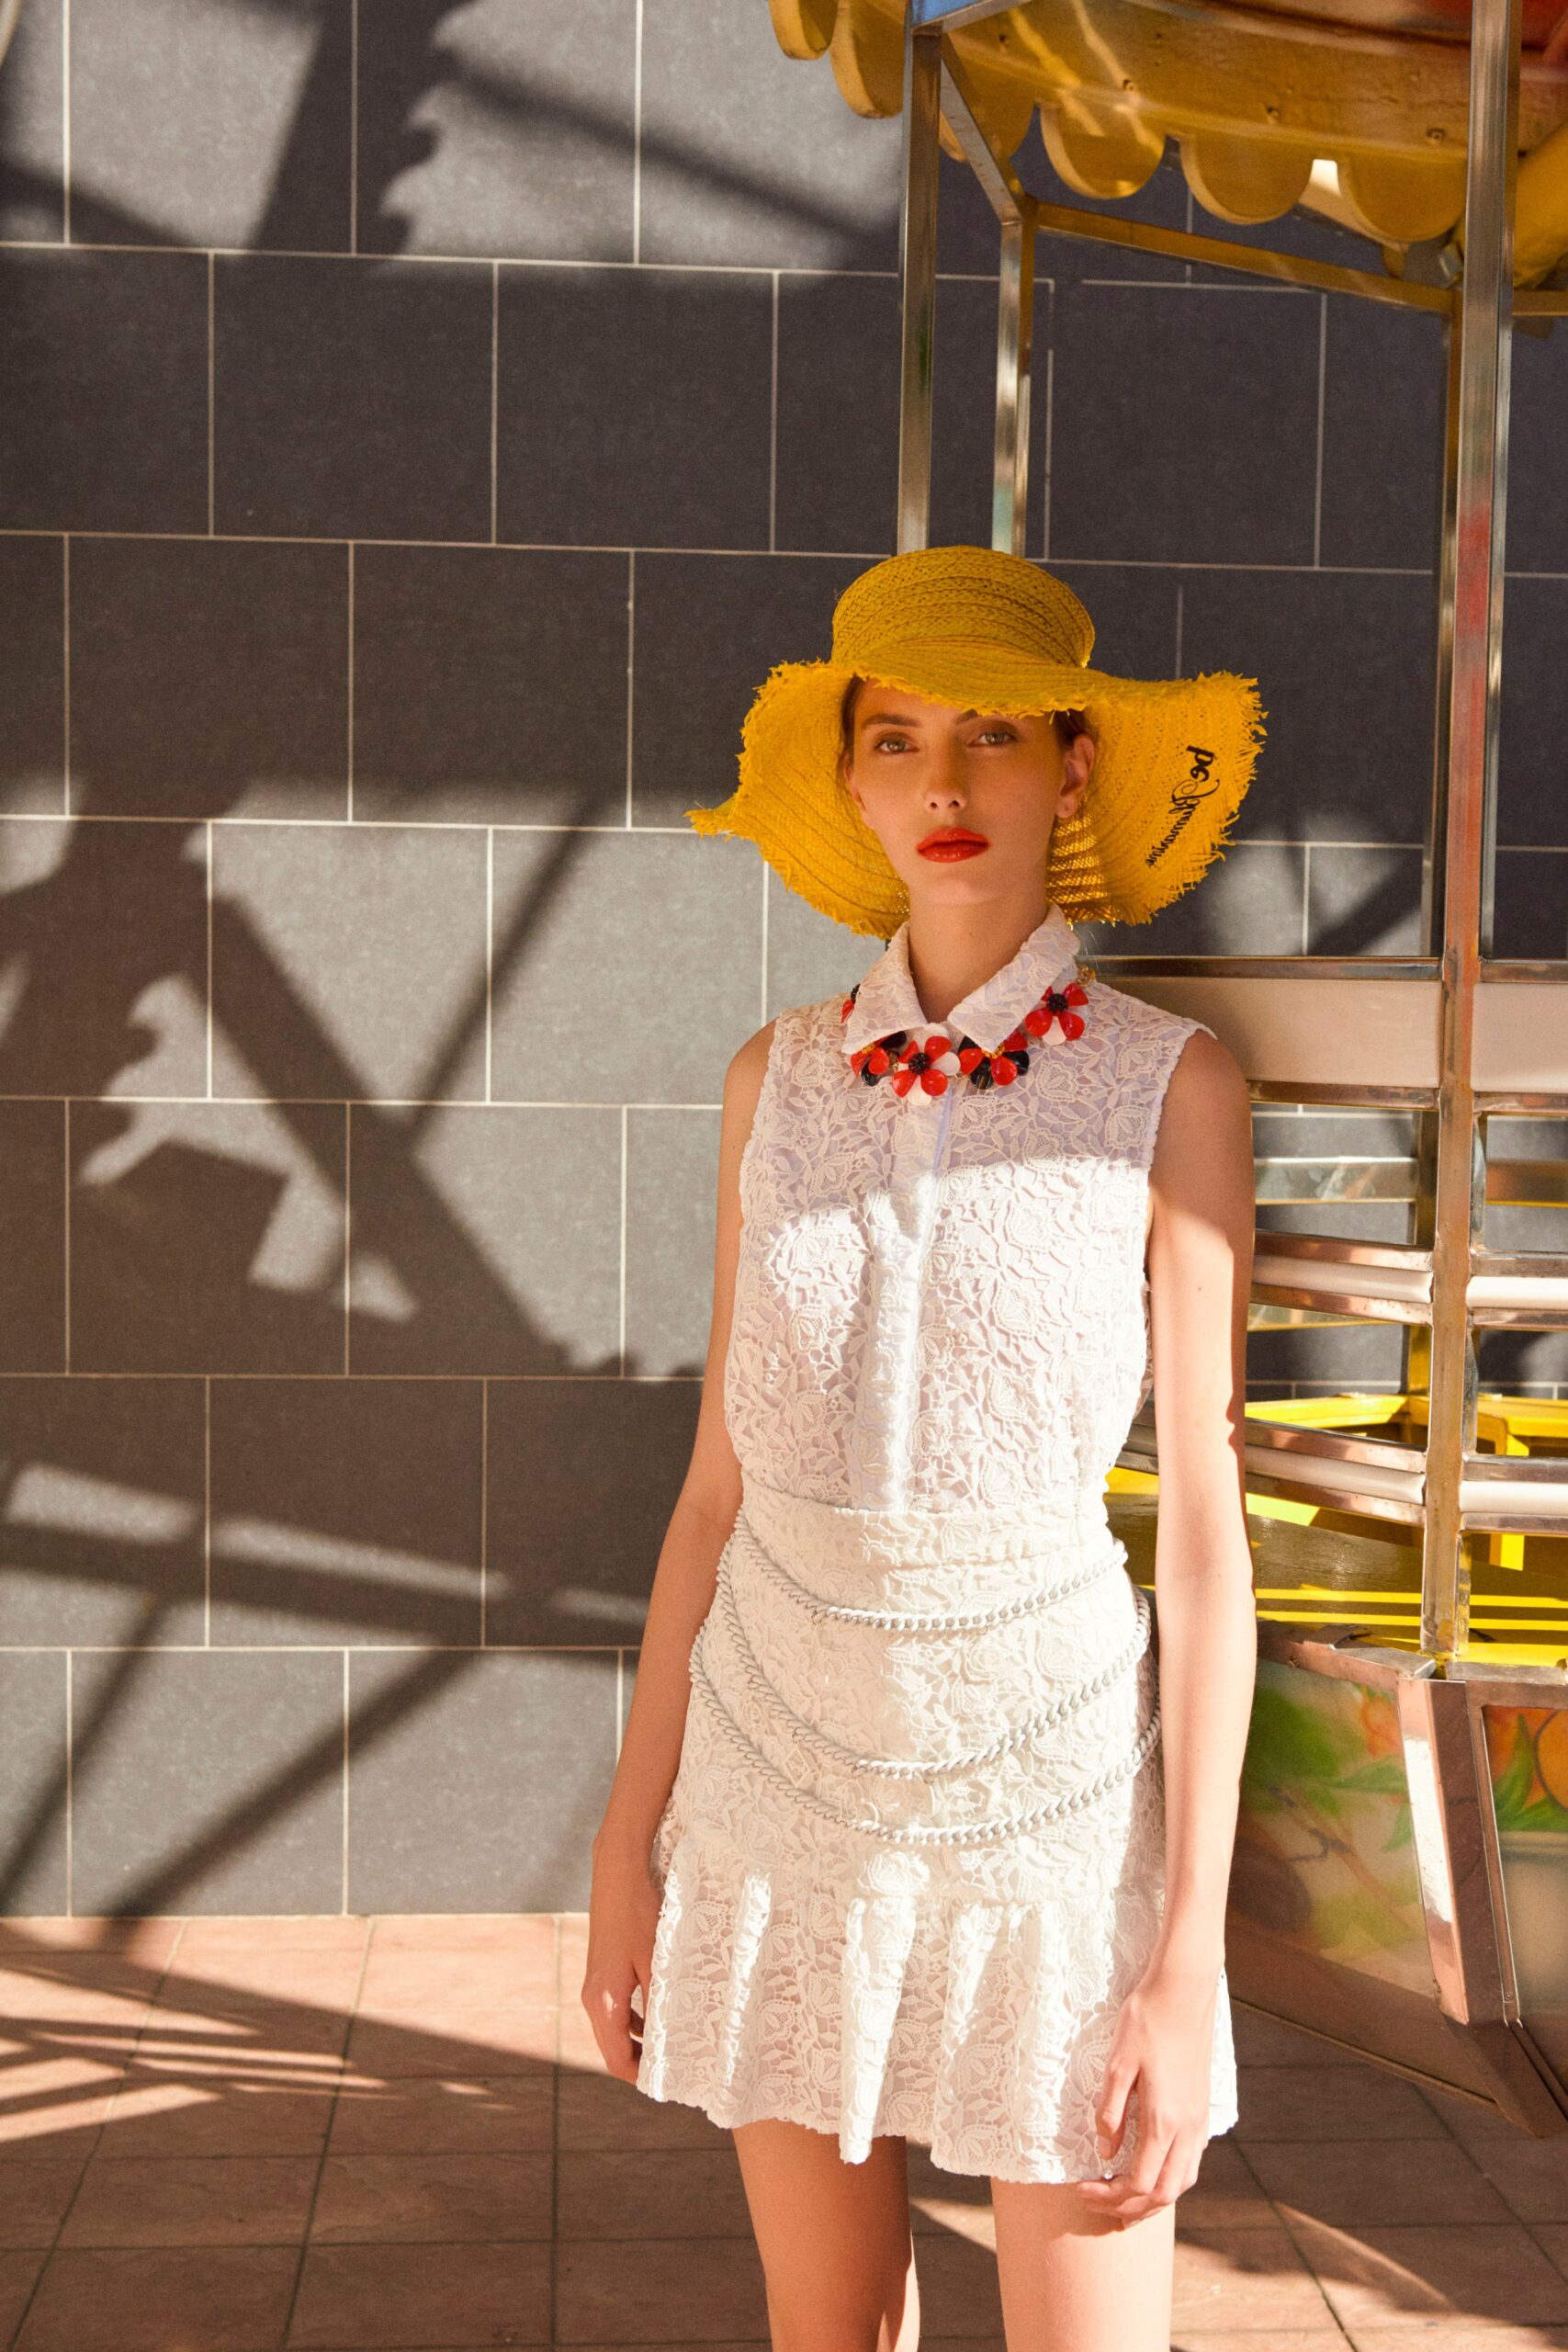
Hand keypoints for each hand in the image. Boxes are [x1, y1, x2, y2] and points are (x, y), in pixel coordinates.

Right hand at [581, 1844, 662, 2082]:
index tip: (671, 2085)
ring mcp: (595, 1985)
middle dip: (642, 2064)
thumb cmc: (639, 1916)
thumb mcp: (657, 1962)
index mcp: (603, 2003)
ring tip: (673, 2050)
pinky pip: (616, 2011)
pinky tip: (661, 2019)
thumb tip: (673, 2040)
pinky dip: (635, 2023)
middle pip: (614, 2049)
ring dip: (639, 2043)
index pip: (618, 2060)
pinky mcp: (602, 1973)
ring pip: (614, 2030)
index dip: (643, 2077)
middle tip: (677, 2072)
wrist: (617, 1875)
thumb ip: (661, 2004)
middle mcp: (593, 1999)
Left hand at [1076, 1952, 1220, 2226]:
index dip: (1109, 2197)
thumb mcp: (1117, 2063)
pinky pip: (1191, 2162)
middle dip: (1129, 2208)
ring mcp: (1199, 2120)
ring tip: (1121, 2196)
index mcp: (1163, 2120)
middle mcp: (1187, 2128)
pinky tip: (1150, 2168)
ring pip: (1183, 2182)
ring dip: (1152, 2198)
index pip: (1138, 2182)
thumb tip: (1105, 2152)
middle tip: (1097, 2201)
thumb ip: (1110, 2111)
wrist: (1184, 1990)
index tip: (1082, 2189)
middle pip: (1164, 2194)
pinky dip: (1170, 2179)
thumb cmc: (1146, 2020)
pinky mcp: (1203, 2109)